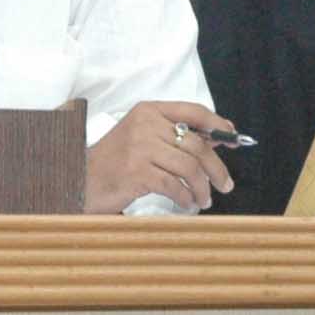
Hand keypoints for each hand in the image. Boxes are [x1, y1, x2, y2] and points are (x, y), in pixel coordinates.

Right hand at [87, 100, 237, 212]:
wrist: (80, 179)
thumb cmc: (115, 162)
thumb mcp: (143, 139)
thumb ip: (175, 137)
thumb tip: (219, 140)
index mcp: (149, 111)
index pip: (193, 111)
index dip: (218, 125)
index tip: (234, 139)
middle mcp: (145, 124)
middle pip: (197, 144)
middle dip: (217, 168)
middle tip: (225, 185)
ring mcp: (140, 147)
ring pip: (189, 167)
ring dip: (203, 187)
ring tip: (204, 199)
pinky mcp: (136, 171)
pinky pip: (174, 185)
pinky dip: (186, 198)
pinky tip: (187, 204)